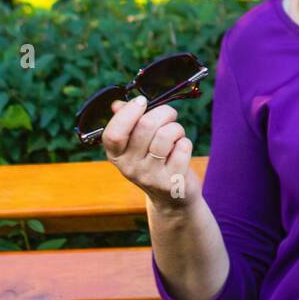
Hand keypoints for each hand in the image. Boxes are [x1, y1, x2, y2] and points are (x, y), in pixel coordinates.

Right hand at [101, 96, 202, 212]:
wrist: (171, 198)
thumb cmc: (154, 160)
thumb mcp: (135, 145)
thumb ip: (126, 122)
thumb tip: (117, 105)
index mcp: (116, 155)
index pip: (113, 133)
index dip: (129, 112)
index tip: (142, 102)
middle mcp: (129, 167)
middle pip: (145, 126)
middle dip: (163, 112)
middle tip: (169, 115)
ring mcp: (150, 176)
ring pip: (166, 134)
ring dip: (176, 127)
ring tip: (176, 134)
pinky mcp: (172, 182)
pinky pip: (182, 148)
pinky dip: (185, 143)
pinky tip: (181, 151)